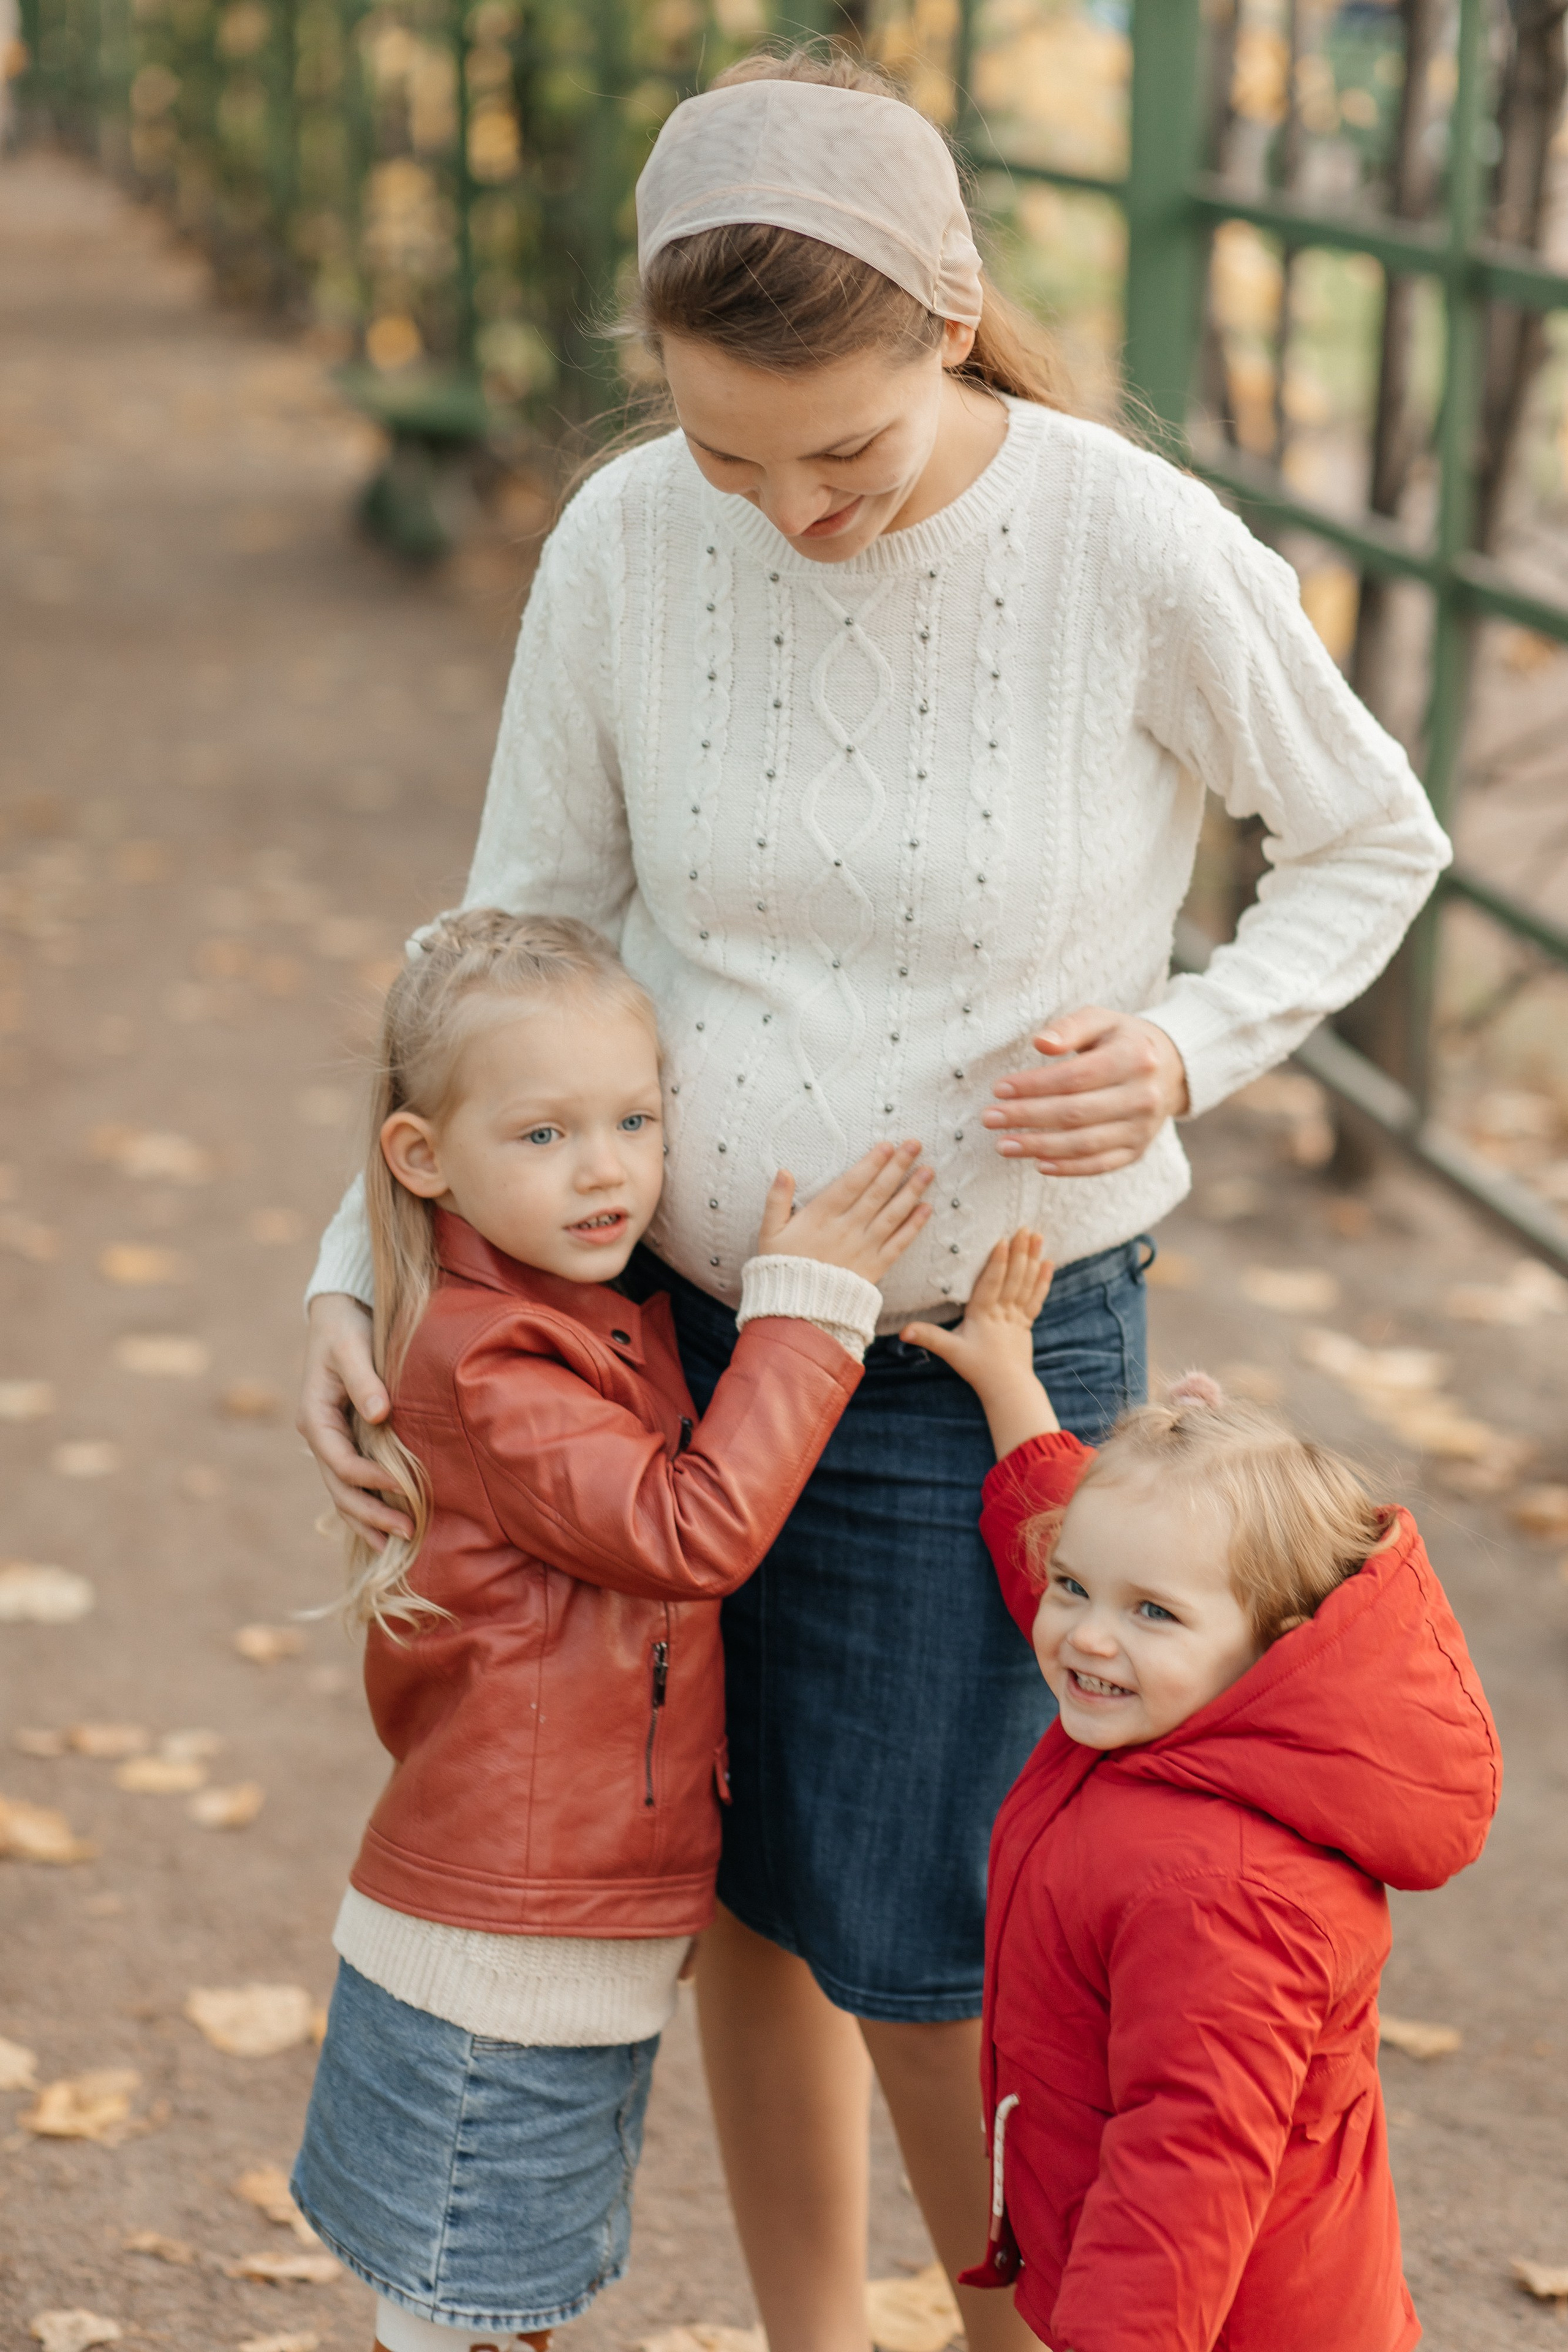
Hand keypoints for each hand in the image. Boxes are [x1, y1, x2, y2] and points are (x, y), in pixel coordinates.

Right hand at [297, 1293, 411, 1546]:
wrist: (340, 1313)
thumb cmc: (346, 1328)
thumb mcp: (352, 1347)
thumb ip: (364, 1379)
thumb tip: (379, 1413)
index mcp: (315, 1417)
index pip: (340, 1461)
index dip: (371, 1479)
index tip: (406, 1488)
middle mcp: (320, 1436)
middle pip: (340, 1488)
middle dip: (370, 1514)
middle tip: (407, 1533)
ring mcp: (332, 1441)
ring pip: (344, 1491)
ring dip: (368, 1519)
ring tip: (398, 1544)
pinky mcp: (348, 1439)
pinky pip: (355, 1480)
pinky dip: (370, 1503)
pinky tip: (390, 1524)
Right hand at [757, 1139, 932, 1283]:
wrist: (797, 1312)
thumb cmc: (781, 1268)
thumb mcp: (769, 1233)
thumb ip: (776, 1201)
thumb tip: (783, 1171)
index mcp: (820, 1217)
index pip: (851, 1183)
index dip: (871, 1163)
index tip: (888, 1145)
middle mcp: (846, 1229)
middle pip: (877, 1193)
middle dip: (898, 1167)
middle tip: (915, 1145)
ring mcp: (863, 1248)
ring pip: (892, 1214)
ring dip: (912, 1191)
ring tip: (928, 1170)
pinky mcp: (875, 1267)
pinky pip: (898, 1244)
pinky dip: (914, 1226)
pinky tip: (927, 1209)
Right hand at [903, 1231, 1059, 1458]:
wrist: (1007, 1388)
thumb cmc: (977, 1368)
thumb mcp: (950, 1351)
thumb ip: (928, 1337)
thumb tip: (903, 1331)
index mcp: (983, 1315)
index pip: (991, 1284)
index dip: (998, 1263)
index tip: (1003, 1241)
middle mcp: (1003, 1312)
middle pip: (1013, 1278)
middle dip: (1019, 1252)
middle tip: (1025, 1229)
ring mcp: (1017, 1316)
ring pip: (1026, 1283)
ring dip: (1032, 1259)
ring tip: (1038, 1237)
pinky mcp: (1026, 1322)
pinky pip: (1036, 1297)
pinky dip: (1043, 1280)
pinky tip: (1048, 1263)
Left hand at [982, 1009, 1188, 1174]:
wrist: (1169, 1068)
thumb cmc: (1122, 1040)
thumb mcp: (1101, 1021)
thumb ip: (1070, 1028)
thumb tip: (1041, 1043)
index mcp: (1134, 1057)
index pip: (1075, 1077)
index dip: (1034, 1085)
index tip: (999, 1088)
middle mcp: (1143, 1096)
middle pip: (1076, 1112)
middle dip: (1027, 1117)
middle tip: (990, 1118)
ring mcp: (1143, 1128)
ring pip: (1085, 1144)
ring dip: (1039, 1147)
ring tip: (1003, 1145)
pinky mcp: (1138, 1150)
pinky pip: (1100, 1165)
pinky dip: (1068, 1168)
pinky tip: (1037, 1163)